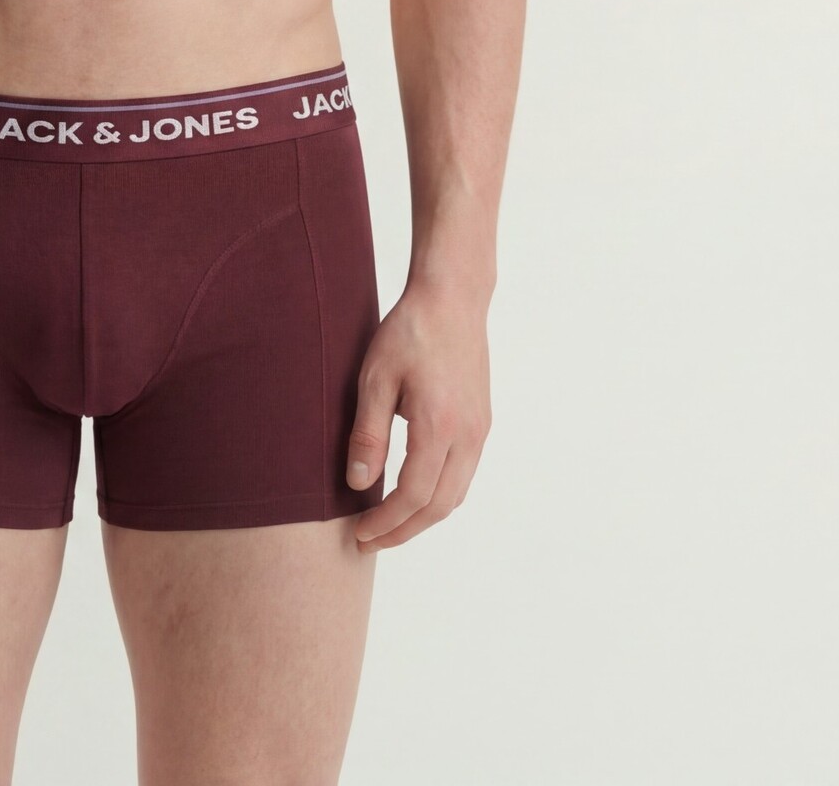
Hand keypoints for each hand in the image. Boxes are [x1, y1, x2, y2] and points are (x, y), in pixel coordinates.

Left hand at [345, 277, 491, 550]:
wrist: (452, 299)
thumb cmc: (409, 332)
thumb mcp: (375, 378)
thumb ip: (368, 434)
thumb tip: (359, 484)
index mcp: (439, 426)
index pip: (412, 496)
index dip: (385, 522)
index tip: (359, 533)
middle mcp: (467, 436)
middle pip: (438, 506)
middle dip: (403, 531)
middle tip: (369, 541)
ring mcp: (479, 431)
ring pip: (455, 495)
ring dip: (422, 517)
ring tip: (388, 525)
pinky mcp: (481, 422)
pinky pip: (463, 475)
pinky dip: (438, 496)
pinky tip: (415, 493)